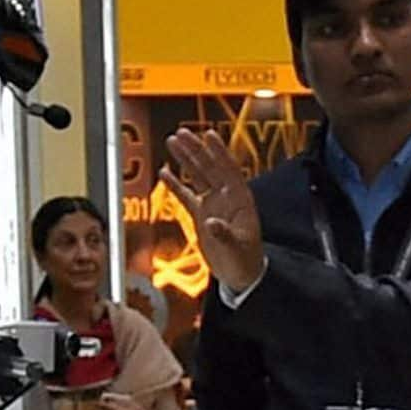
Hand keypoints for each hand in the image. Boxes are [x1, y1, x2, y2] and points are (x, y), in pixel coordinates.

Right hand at [159, 131, 265, 297]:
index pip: (229, 169)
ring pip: (198, 175)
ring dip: (186, 159)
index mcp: (240, 200)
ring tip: (172, 141)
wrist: (240, 276)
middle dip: (196, 150)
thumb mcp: (237, 249)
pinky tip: (165, 172)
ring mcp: (213, 204)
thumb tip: (212, 223)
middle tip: (182, 134)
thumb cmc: (245, 261)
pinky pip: (186, 195)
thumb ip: (224, 235)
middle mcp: (226, 197)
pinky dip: (176, 184)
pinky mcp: (202, 215)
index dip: (219, 152)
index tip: (209, 135)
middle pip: (210, 167)